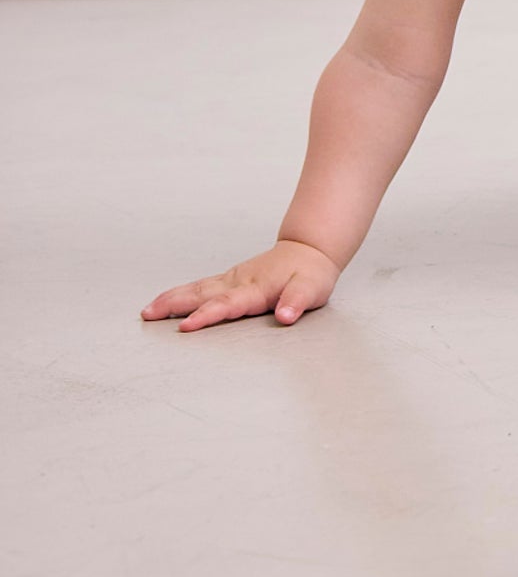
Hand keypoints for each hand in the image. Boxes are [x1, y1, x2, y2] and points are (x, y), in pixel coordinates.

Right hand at [140, 239, 340, 331]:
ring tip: (147, 310)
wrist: (310, 250)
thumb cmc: (310, 274)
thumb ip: (297, 302)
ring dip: (171, 299)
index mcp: (256, 289)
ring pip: (197, 288)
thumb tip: (285, 316)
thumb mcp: (311, 289)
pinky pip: (201, 286)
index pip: (227, 305)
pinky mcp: (230, 279)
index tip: (186, 327)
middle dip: (174, 305)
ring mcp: (232, 279)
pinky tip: (167, 301)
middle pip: (201, 294)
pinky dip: (181, 293)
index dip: (207, 316)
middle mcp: (239, 282)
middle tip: (148, 315)